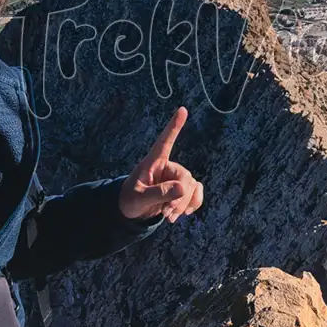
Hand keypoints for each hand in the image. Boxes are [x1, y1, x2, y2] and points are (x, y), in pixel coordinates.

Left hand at [119, 107, 203, 223]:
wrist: (132, 212)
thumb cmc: (130, 200)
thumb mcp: (138, 198)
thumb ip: (158, 193)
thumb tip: (182, 188)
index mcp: (153, 162)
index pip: (165, 141)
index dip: (174, 126)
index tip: (182, 109)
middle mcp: (167, 167)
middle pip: (185, 177)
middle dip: (179, 198)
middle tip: (167, 213)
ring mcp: (176, 178)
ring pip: (192, 187)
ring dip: (184, 204)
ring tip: (170, 217)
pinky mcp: (182, 189)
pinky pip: (197, 193)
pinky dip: (193, 204)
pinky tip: (183, 214)